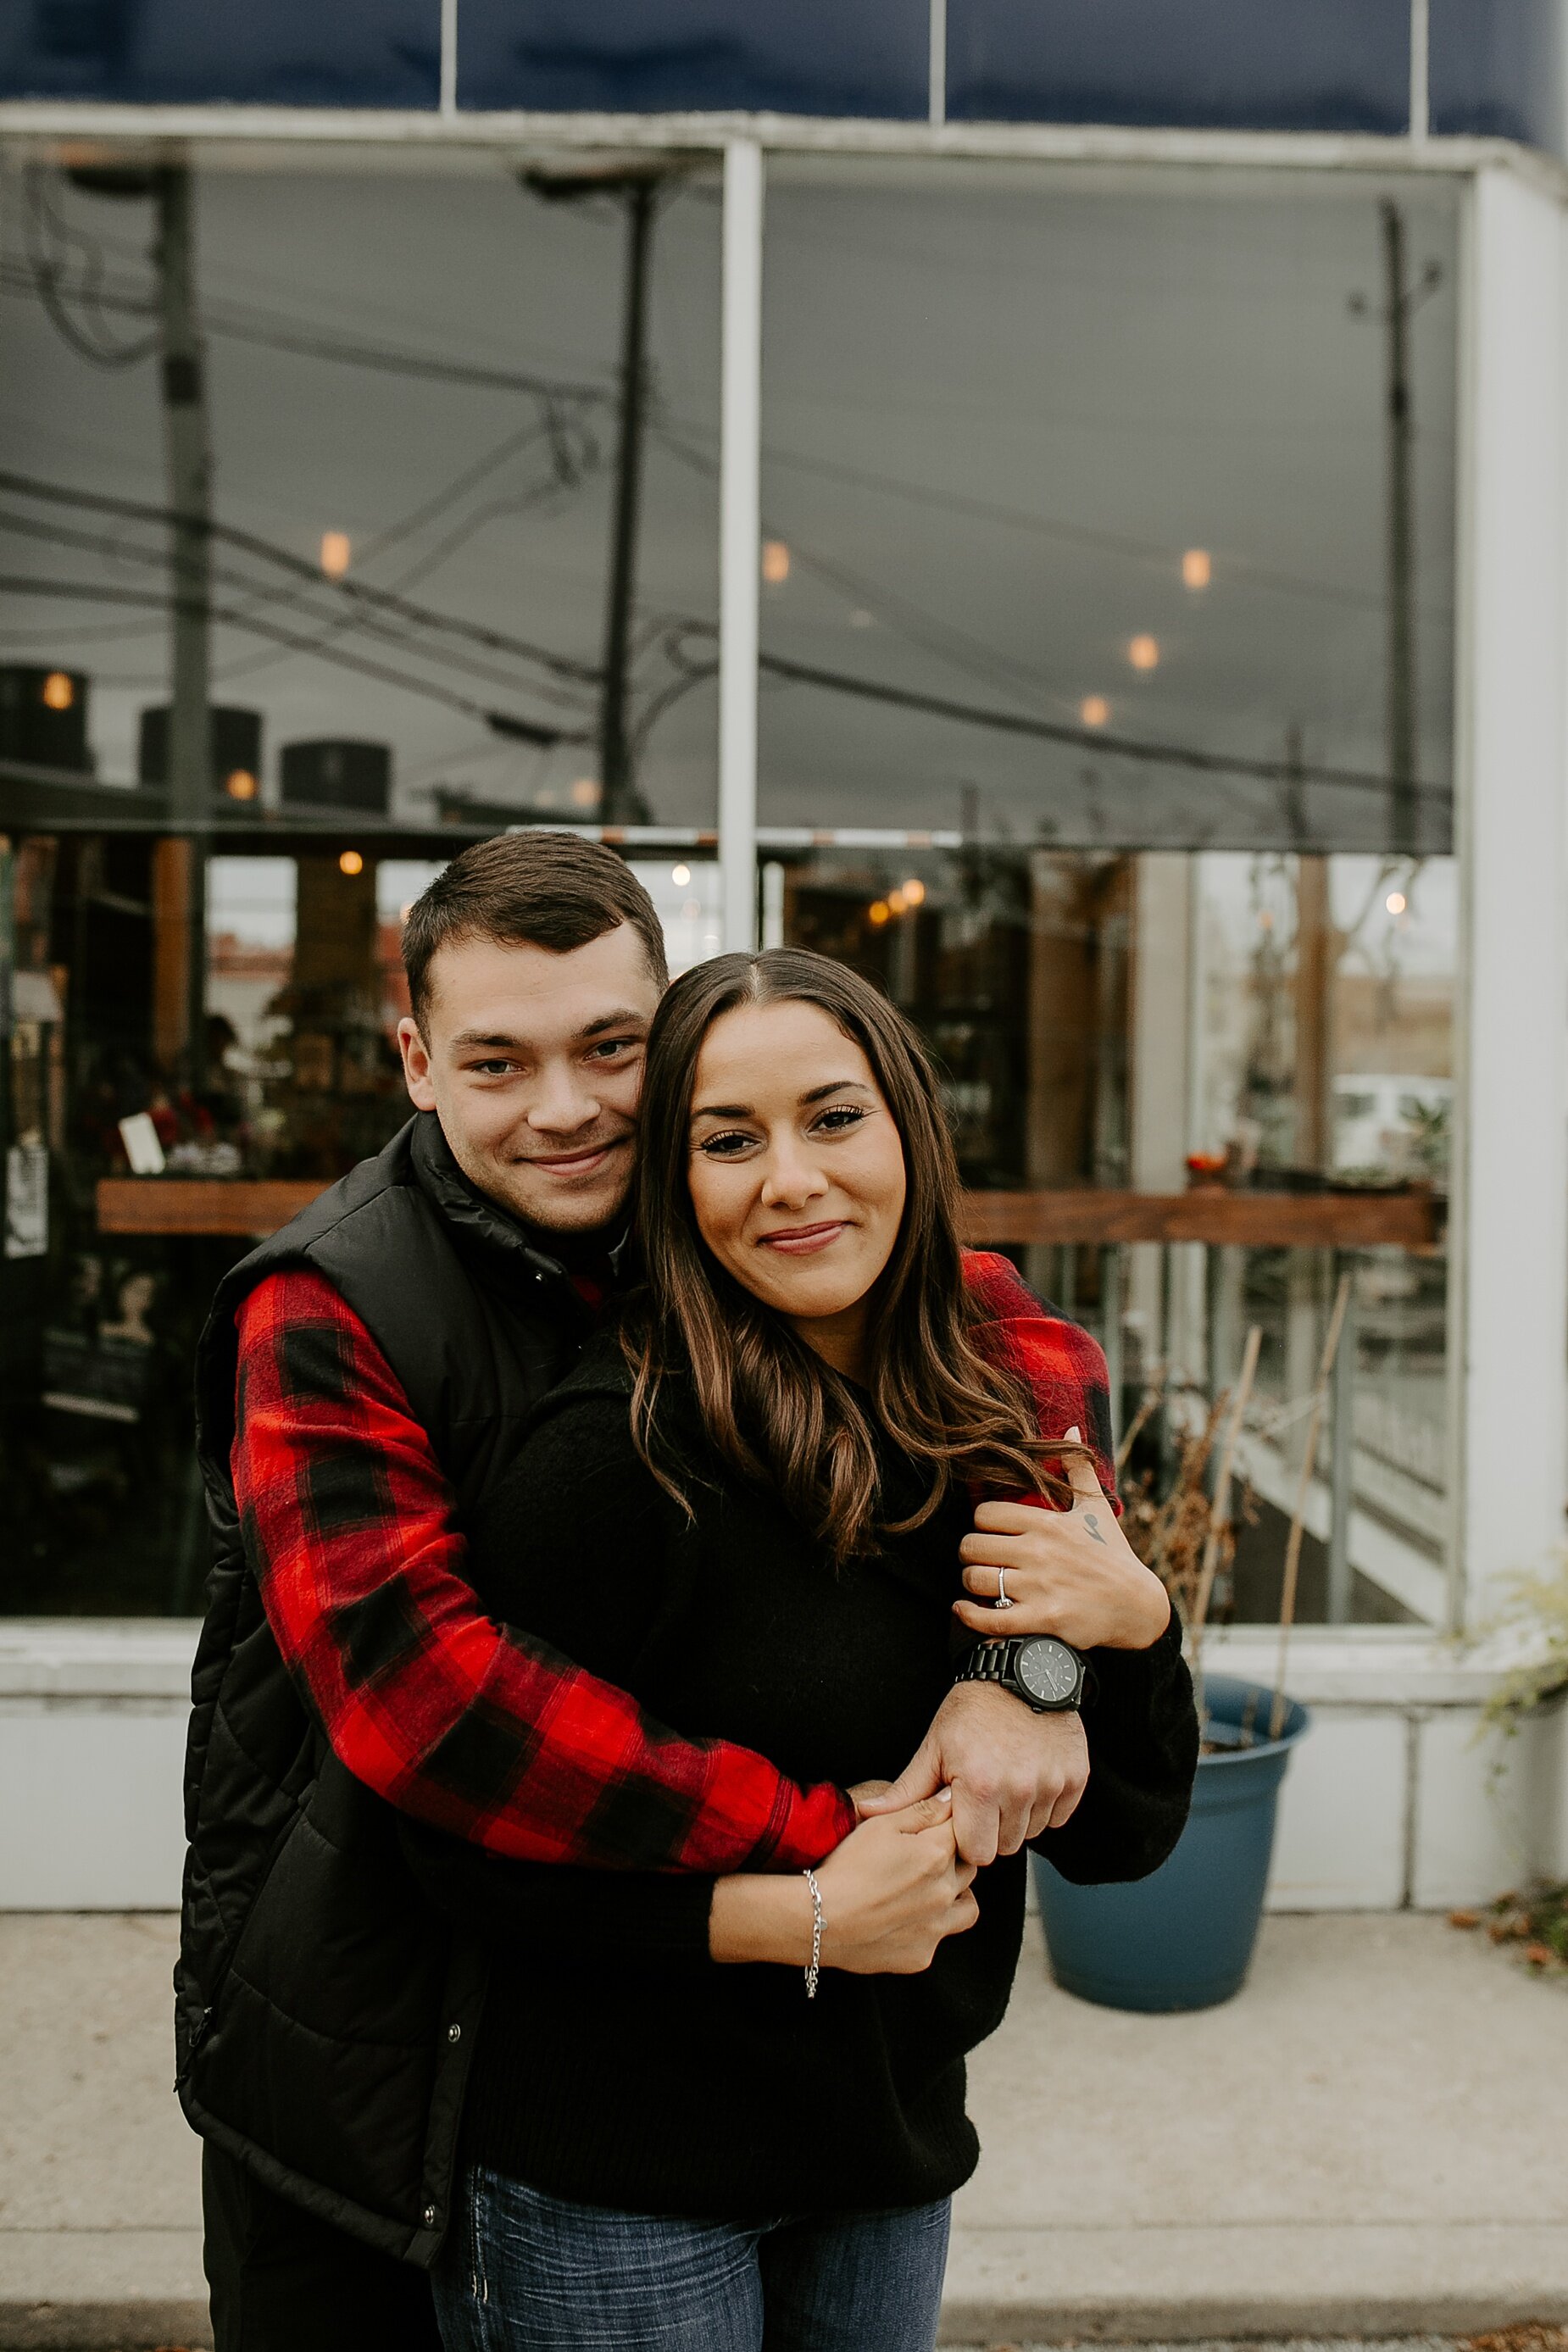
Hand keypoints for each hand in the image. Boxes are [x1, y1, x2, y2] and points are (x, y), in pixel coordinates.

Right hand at [708, 1791, 976, 1973]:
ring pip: (967, 1906)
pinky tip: (902, 1919)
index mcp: (937, 1853)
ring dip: (955, 1896)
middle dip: (954, 1859)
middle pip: (969, 1867)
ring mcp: (936, 1928)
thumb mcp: (880, 1825)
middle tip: (922, 1858)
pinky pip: (940, 1937)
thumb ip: (923, 1809)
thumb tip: (952, 1797)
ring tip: (925, 1890)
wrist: (817, 1920)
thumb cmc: (846, 1866)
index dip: (948, 1825)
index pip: (964, 1830)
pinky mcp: (922, 1955)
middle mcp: (945, 1891)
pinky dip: (929, 1927)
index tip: (932, 1828)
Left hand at [855, 1683, 1088, 1864]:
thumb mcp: (935, 1746)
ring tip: (1006, 1780)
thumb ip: (905, 1790)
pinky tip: (1029, 1775)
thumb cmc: (973, 1709)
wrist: (1022, 1669)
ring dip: (1018, 1817)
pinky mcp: (1076, 1779)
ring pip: (1032, 1833)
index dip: (965, 1836)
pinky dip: (1044, 1804)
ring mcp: (1052, 1784)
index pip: (976, 1853)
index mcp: (980, 1787)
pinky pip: (1058, 1817)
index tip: (962, 1811)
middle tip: (983, 1795)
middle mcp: (1020, 1789)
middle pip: (1005, 1847)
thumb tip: (864, 1813)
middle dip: (991, 1828)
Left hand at [956, 1437, 1169, 1652]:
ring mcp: (1040, 1587)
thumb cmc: (1112, 1556)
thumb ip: (1077, 1470)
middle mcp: (1040, 1552)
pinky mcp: (1043, 1620)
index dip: (981, 1524)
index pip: (985, 1514)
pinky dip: (969, 1615)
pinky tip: (964, 1609)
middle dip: (970, 1553)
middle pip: (972, 1546)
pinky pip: (990, 1618)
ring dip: (970, 1583)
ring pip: (975, 1580)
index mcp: (1047, 1523)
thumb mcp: (1096, 1509)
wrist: (1138, 1607)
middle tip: (980, 1559)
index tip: (989, 1533)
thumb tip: (1071, 1429)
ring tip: (980, 1583)